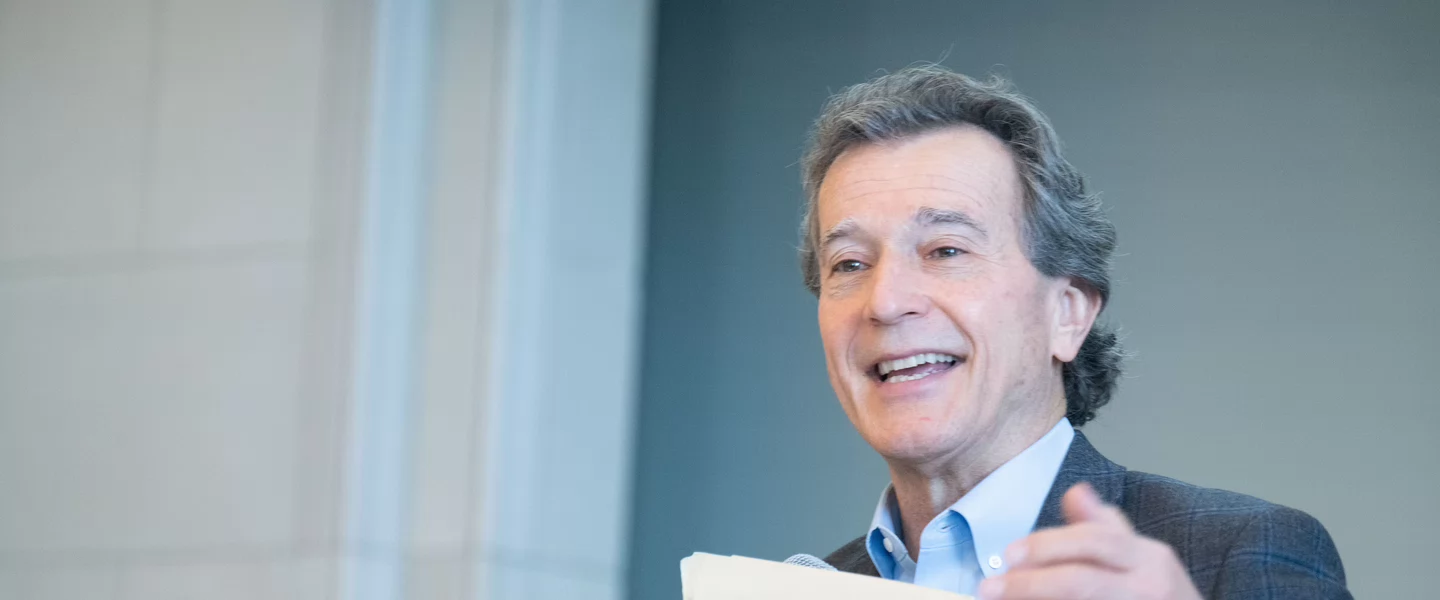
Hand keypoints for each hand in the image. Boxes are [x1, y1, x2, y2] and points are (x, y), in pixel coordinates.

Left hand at [976, 483, 1202, 599]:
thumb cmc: (1160, 594)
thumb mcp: (1141, 556)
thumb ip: (1105, 527)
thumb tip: (1075, 491)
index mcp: (1149, 559)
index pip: (1094, 541)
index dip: (1048, 545)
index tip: (1009, 552)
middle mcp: (1148, 587)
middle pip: (1082, 581)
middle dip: (1031, 583)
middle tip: (991, 587)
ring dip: (1036, 599)